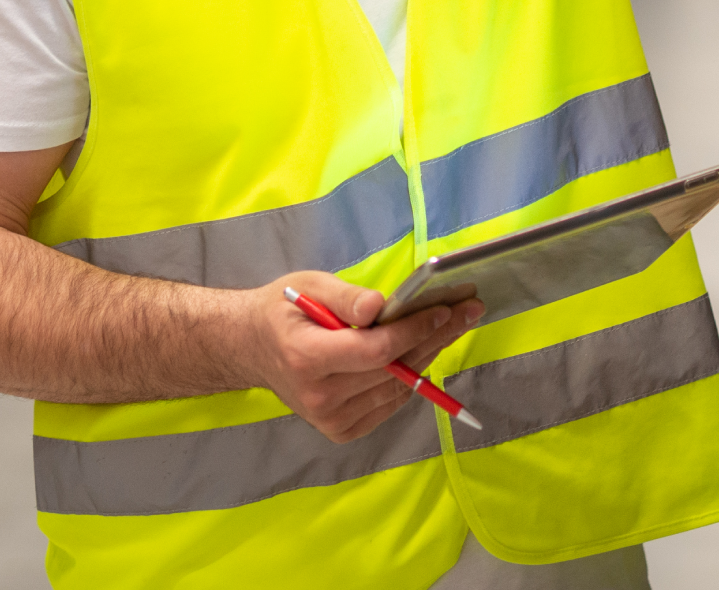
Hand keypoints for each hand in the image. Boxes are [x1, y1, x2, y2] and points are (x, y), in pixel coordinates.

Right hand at [240, 272, 483, 443]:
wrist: (252, 349)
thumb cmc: (282, 312)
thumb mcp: (307, 286)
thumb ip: (345, 297)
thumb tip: (382, 306)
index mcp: (306, 359)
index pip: (377, 350)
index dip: (415, 330)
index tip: (445, 309)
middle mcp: (319, 397)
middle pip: (394, 370)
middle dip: (434, 338)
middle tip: (465, 313)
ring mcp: (330, 420)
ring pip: (397, 388)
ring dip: (428, 356)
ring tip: (451, 327)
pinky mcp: (342, 431)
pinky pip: (389, 402)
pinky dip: (409, 378)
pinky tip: (422, 351)